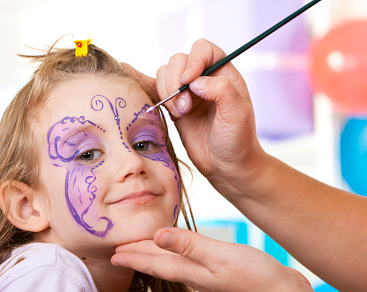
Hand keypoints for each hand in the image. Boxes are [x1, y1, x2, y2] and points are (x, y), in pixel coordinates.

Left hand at [111, 227, 366, 291]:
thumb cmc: (256, 278)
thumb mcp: (220, 256)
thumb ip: (189, 245)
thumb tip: (158, 237)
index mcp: (193, 271)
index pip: (156, 262)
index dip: (134, 256)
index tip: (114, 252)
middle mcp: (197, 275)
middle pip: (162, 264)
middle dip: (140, 256)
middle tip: (121, 251)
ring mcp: (210, 276)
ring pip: (175, 263)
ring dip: (157, 256)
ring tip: (145, 250)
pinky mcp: (223, 272)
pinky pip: (192, 261)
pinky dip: (180, 254)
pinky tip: (184, 252)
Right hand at [155, 39, 266, 190]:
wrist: (227, 167)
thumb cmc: (238, 140)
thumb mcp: (238, 113)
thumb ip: (221, 90)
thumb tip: (194, 81)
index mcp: (223, 74)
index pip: (203, 50)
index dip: (193, 60)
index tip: (189, 81)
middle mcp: (203, 79)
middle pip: (178, 61)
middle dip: (175, 82)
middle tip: (185, 108)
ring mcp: (187, 94)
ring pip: (164, 75)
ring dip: (166, 92)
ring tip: (179, 114)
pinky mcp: (173, 108)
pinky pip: (154, 89)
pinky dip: (141, 81)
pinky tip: (128, 71)